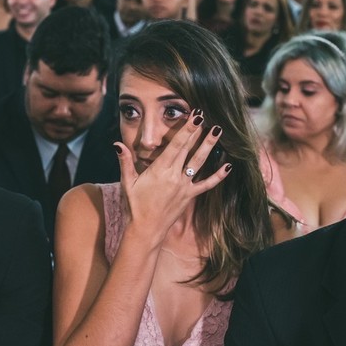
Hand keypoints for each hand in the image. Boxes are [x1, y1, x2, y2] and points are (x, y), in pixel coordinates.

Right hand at [115, 112, 230, 242]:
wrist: (146, 230)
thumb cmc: (135, 206)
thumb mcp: (127, 182)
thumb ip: (125, 162)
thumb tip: (117, 144)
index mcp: (160, 170)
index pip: (176, 145)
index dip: (187, 129)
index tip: (195, 116)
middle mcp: (174, 176)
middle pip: (189, 149)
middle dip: (198, 132)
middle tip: (208, 116)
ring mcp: (184, 186)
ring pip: (199, 162)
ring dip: (209, 147)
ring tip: (218, 132)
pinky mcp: (189, 196)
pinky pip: (206, 185)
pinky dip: (218, 176)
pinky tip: (228, 166)